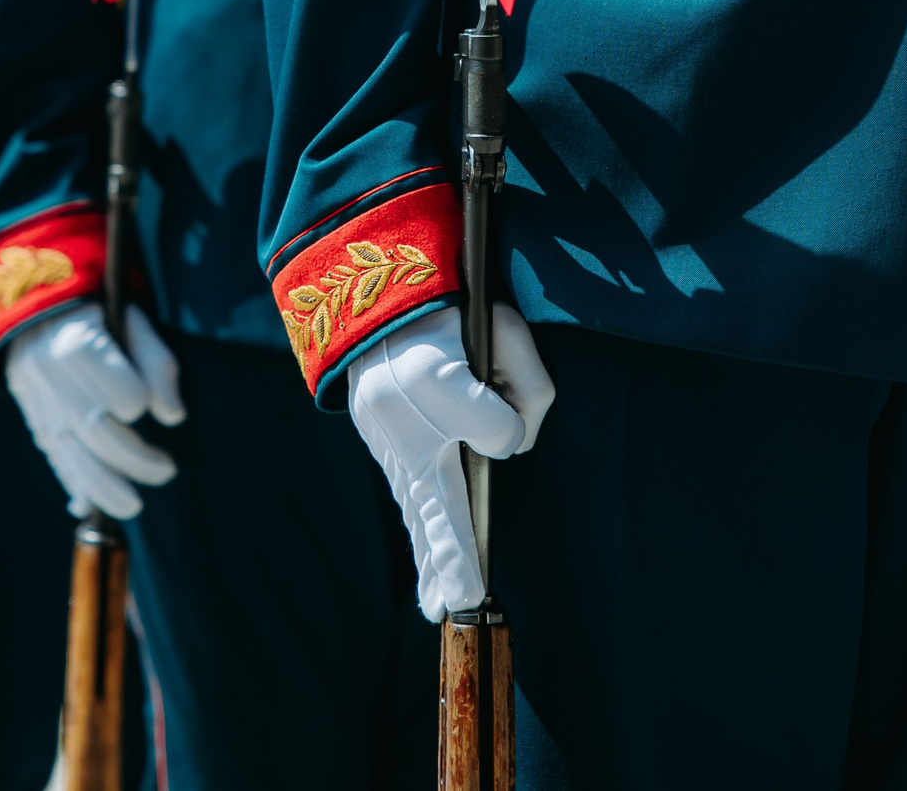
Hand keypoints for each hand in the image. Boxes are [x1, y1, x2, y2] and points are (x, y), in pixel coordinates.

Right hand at [5, 304, 184, 519]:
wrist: (36, 312)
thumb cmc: (100, 315)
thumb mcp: (132, 320)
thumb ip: (156, 362)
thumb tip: (173, 415)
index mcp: (76, 341)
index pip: (107, 384)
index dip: (135, 401)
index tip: (153, 409)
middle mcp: (49, 374)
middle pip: (92, 427)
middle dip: (132, 457)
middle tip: (166, 470)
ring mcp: (36, 401)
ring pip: (68, 452)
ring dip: (103, 486)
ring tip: (133, 504)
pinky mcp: (33, 420)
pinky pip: (54, 458)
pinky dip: (75, 484)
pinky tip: (94, 505)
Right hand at [347, 303, 554, 622]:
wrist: (378, 301)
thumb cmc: (452, 309)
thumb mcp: (502, 324)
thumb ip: (527, 382)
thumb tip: (516, 444)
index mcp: (431, 373)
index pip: (491, 426)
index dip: (505, 427)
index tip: (506, 427)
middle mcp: (400, 413)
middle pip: (434, 495)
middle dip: (451, 550)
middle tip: (464, 598)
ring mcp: (383, 435)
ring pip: (416, 506)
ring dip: (432, 556)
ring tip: (443, 605)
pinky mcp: (380, 446)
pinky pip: (406, 498)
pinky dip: (419, 536)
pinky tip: (431, 574)